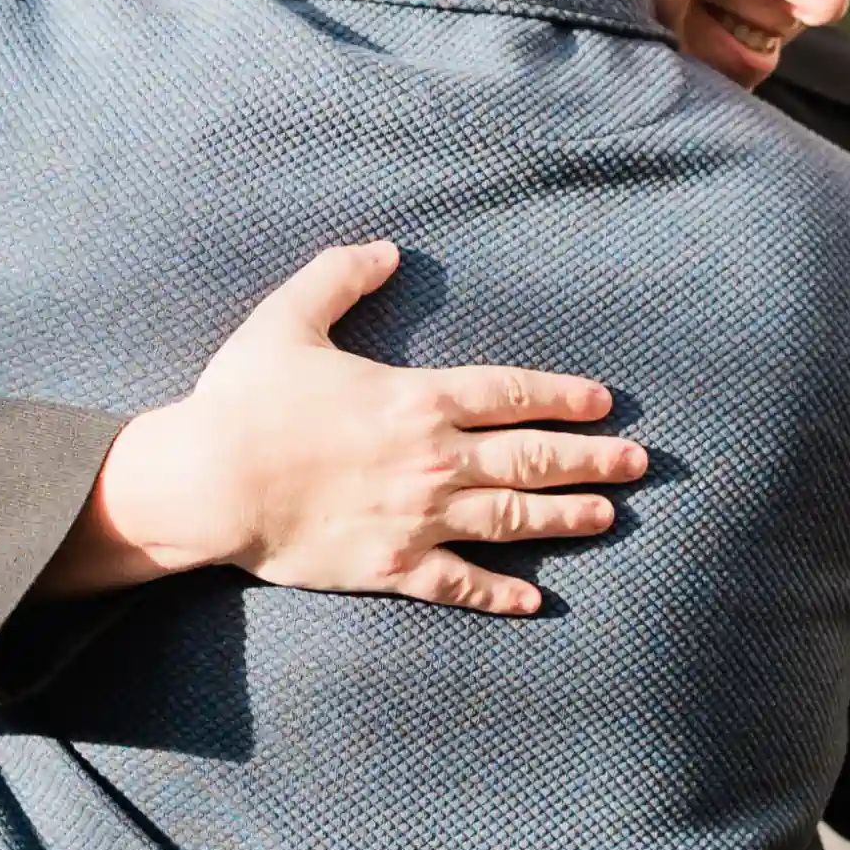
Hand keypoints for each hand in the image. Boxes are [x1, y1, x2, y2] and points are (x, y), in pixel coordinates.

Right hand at [65, 240, 645, 616]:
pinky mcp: (393, 567)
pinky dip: (501, 593)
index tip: (605, 404)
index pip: (512, 394)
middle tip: (638, 463)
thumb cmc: (245, 401)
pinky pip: (460, 584)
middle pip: (532, 459)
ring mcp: (419, 518)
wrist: (212, 484)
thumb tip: (384, 250)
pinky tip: (536, 599)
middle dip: (591, 459)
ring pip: (513, 520)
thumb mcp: (288, 319)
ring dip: (565, 518)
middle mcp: (434, 460)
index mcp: (417, 399)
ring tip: (606, 516)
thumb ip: (339, 277)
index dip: (563, 397)